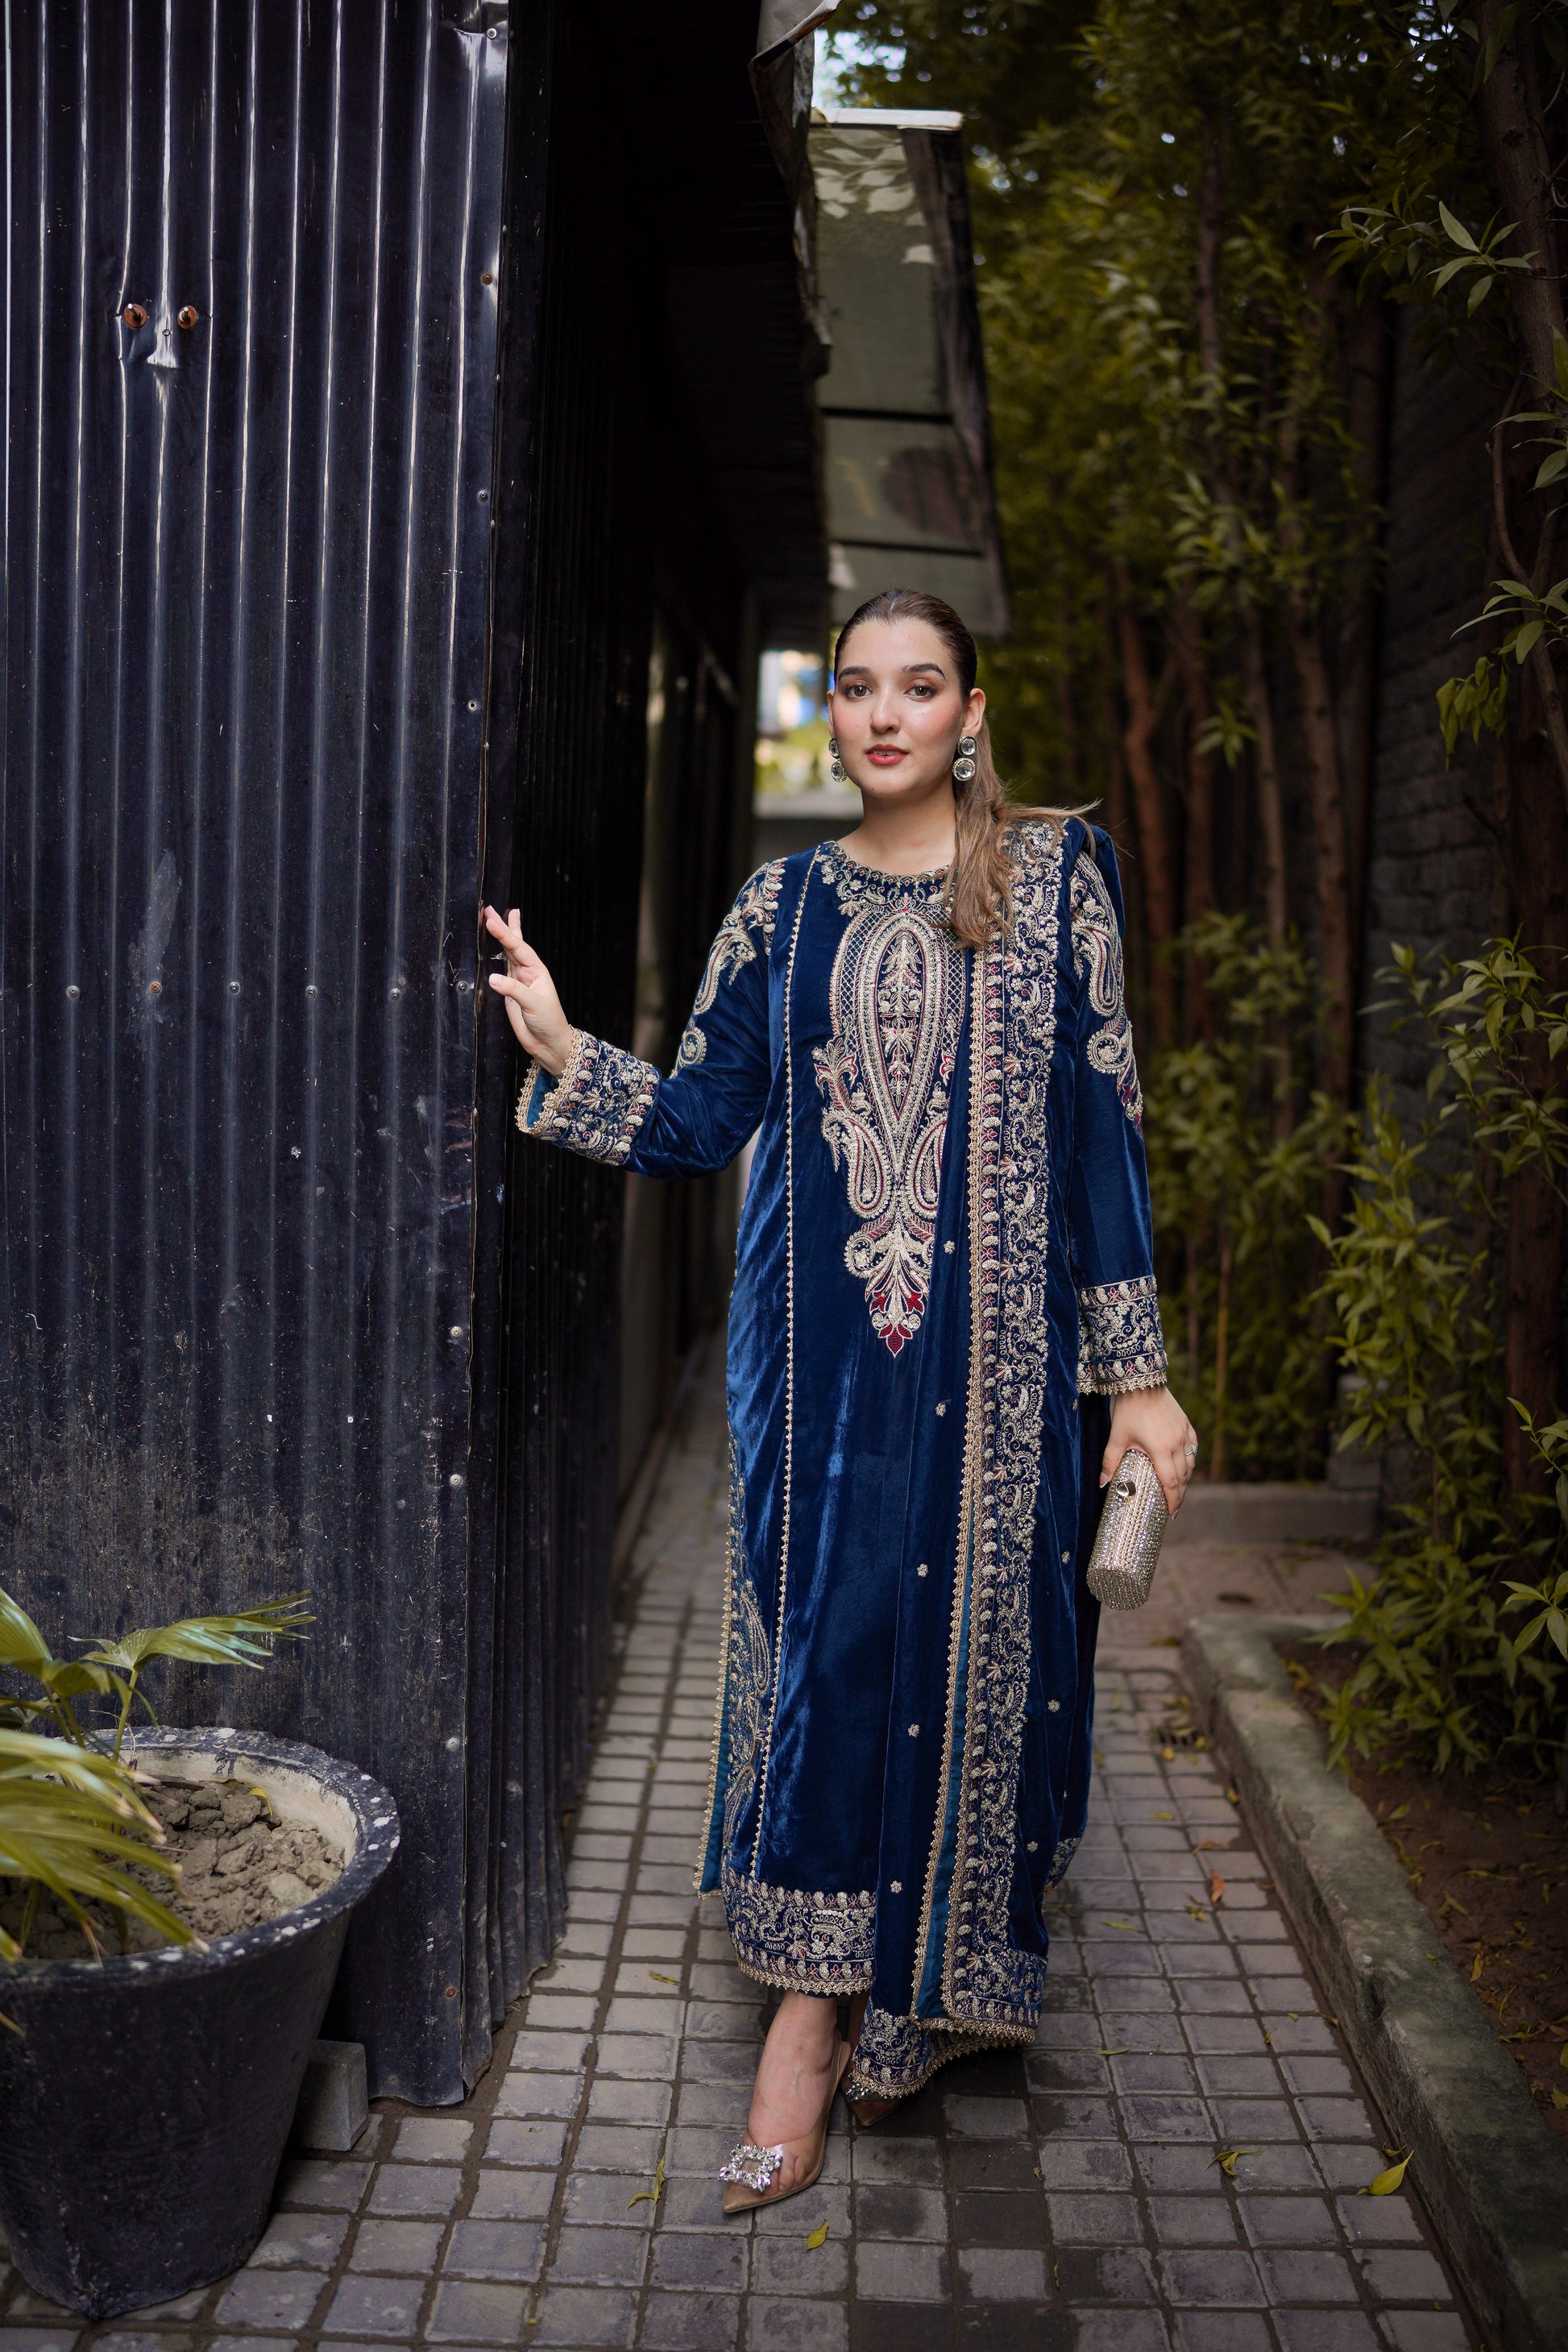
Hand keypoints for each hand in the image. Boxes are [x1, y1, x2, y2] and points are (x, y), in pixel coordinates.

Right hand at [482, 905, 574, 1075]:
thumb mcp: (533, 1004)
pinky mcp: (508, 993)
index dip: (504, 932)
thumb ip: (514, 990)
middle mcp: (526, 973)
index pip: (518, 947)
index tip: (491, 919)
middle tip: (489, 909)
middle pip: (512, 945)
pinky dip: (494, 958)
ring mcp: (517, 982)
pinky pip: (499, 971)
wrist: (549, 1043)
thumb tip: (493, 978)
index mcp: (536, 971)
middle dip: (502, 927)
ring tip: (492, 920)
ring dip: (499, 938)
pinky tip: (491, 948)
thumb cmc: (549, 1022)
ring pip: (506, 955)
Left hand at [1102, 1385, 1197, 1517]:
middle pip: (1183, 1477)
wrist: (1141, 1382)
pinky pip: (1193, 1447)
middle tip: (1174, 1507)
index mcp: (1161, 1450)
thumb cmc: (1127, 1410)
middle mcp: (1177, 1444)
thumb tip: (1102, 1484)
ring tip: (1178, 1490)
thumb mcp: (1116, 1438)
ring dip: (1186, 1479)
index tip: (1171, 1513)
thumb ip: (1109, 1462)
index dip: (1172, 1500)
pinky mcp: (1186, 1424)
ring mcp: (1184, 1433)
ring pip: (1190, 1463)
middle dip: (1179, 1494)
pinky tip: (1186, 1466)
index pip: (1171, 1482)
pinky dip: (1190, 1460)